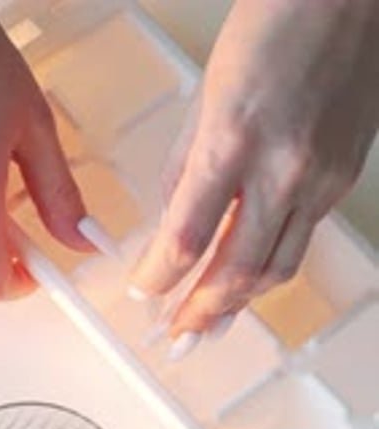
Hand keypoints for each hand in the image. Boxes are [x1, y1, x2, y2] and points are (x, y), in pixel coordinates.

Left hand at [129, 0, 378, 342]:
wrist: (344, 2)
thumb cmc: (274, 30)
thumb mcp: (205, 99)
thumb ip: (185, 170)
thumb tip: (169, 225)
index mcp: (232, 142)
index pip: (186, 238)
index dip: (159, 277)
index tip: (143, 289)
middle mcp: (281, 170)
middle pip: (235, 272)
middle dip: (200, 313)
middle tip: (178, 336)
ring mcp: (318, 182)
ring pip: (274, 271)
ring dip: (238, 306)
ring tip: (211, 326)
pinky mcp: (340, 185)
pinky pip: (299, 245)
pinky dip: (267, 271)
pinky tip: (248, 282)